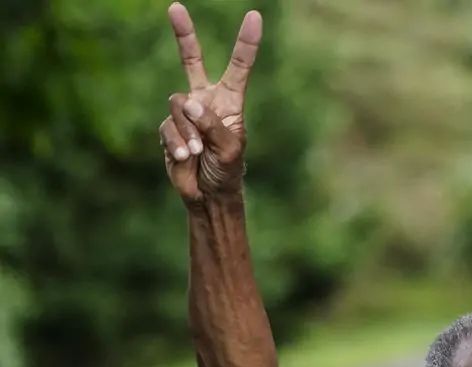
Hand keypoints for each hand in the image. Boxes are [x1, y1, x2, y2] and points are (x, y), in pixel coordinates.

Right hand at [159, 3, 262, 201]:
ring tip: (197, 152)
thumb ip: (212, 125)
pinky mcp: (168, 128)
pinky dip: (177, 142)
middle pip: (192, 60)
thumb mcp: (229, 149)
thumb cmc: (227, 171)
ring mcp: (184, 113)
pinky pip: (168, 127)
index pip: (239, 67)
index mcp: (230, 101)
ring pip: (177, 105)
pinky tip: (186, 157)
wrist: (207, 194)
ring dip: (187, 130)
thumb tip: (188, 103)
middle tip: (174, 6)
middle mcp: (206, 100)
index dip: (246, 43)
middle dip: (183, 34)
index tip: (254, 17)